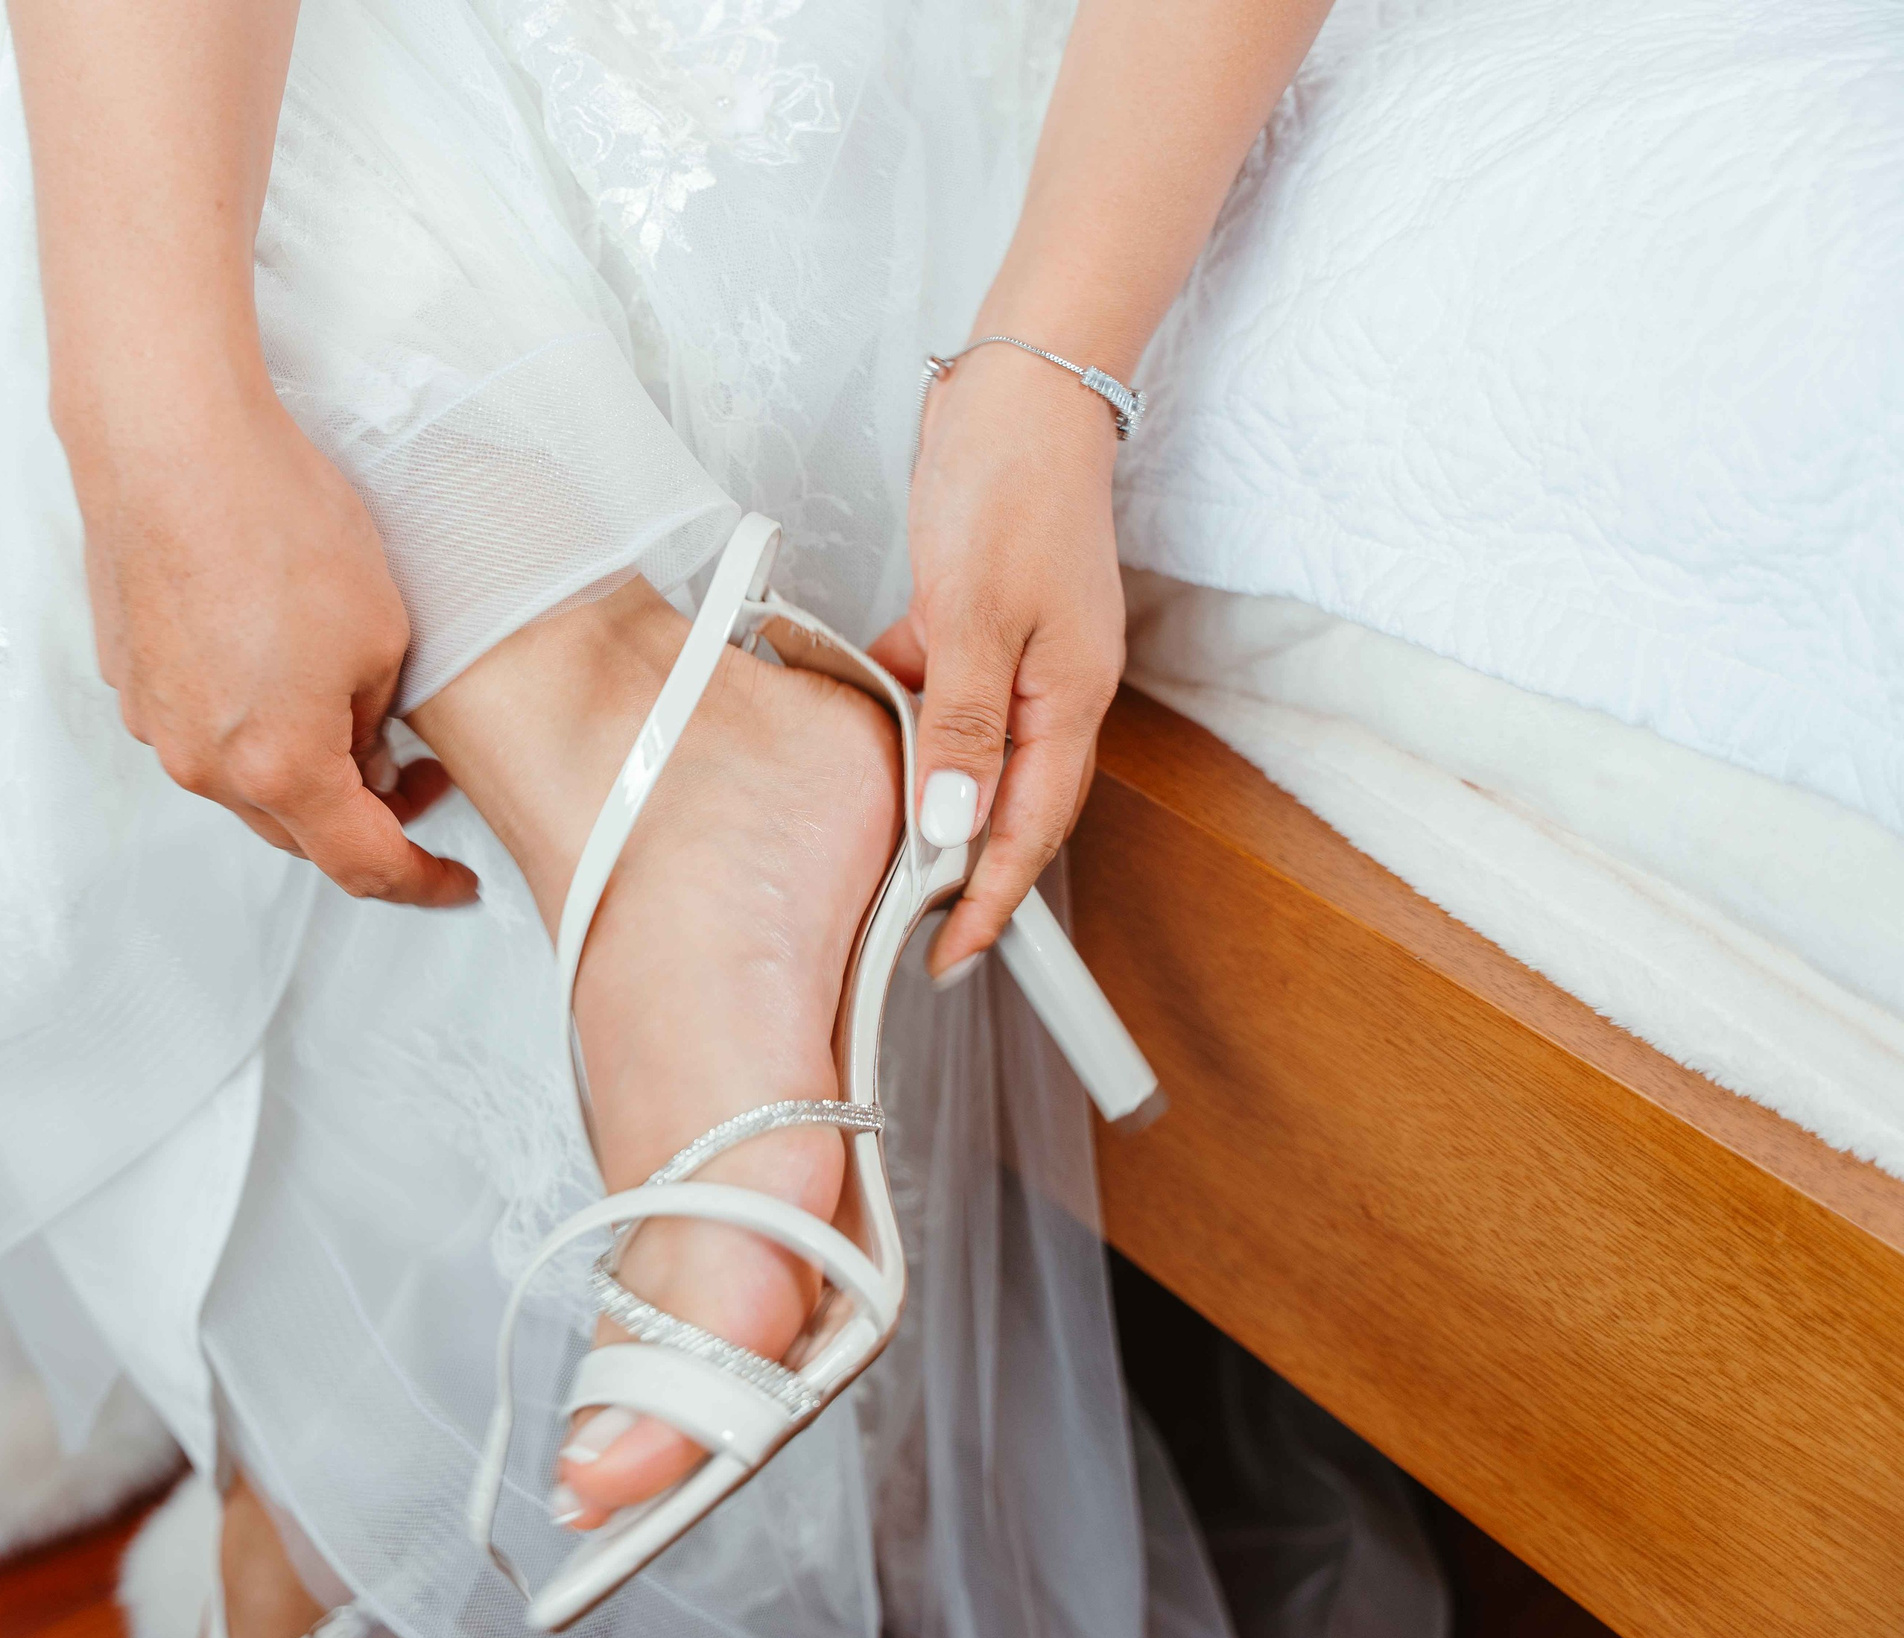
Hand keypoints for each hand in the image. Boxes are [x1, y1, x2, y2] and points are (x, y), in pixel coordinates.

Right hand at [67, 378, 477, 906]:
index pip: (363, 866)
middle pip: (298, 833)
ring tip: (351, 709)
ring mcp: (156, 724)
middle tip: (418, 778)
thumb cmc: (276, 521)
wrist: (170, 443)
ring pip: (245, 783)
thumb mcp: (383, 633)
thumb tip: (365, 753)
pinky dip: (249, 724)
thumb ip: (378, 719)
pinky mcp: (129, 679)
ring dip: (301, 769)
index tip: (453, 881)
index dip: (420, 882)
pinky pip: (202, 729)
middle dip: (363, 819)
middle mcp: (204, 764)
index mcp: (280, 767)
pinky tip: (280, 666)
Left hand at [870, 343, 1125, 977]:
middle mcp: (1051, 688)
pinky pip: (941, 695)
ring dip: (929, 799)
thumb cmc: (1016, 483)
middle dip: (962, 872)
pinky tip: (861, 726)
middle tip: (908, 927)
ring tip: (880, 848)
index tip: (952, 955)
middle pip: (1005, 804)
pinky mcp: (976, 622)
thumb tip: (950, 820)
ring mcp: (1015, 655)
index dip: (990, 900)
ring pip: (969, 755)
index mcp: (1070, 699)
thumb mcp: (979, 617)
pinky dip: (904, 719)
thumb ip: (963, 726)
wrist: (1021, 388)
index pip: (1030, 829)